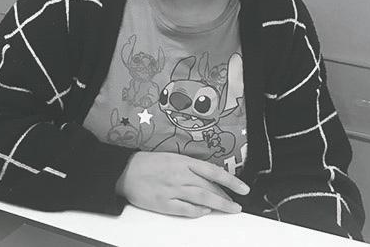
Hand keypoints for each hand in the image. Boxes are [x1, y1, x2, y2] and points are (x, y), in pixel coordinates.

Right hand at [115, 151, 249, 217]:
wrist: (126, 171)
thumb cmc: (148, 163)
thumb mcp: (172, 157)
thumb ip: (190, 166)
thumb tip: (209, 176)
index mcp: (183, 161)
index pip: (214, 171)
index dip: (231, 181)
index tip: (243, 188)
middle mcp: (180, 175)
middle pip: (210, 187)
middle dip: (227, 196)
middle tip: (238, 203)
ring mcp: (172, 190)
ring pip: (202, 198)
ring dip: (218, 205)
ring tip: (230, 209)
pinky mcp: (164, 203)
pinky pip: (185, 209)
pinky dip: (197, 211)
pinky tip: (205, 211)